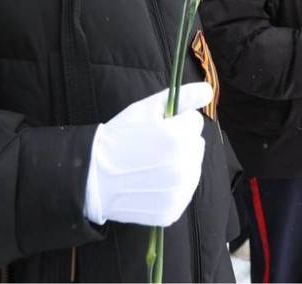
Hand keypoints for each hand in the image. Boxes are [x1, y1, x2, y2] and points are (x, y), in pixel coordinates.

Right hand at [84, 83, 210, 226]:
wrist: (93, 175)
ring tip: (152, 164)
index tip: (156, 128)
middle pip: (196, 145)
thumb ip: (183, 97)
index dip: (175, 121)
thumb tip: (209, 91)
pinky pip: (183, 193)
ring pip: (192, 169)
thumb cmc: (119, 137)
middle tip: (153, 146)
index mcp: (179, 138)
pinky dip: (172, 188)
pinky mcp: (172, 211)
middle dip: (181, 142)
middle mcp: (184, 167)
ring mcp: (179, 192)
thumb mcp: (147, 108)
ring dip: (179, 164)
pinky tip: (152, 182)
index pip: (194, 121)